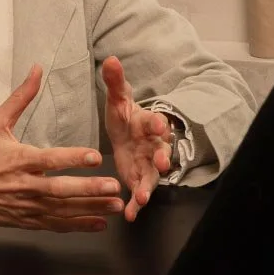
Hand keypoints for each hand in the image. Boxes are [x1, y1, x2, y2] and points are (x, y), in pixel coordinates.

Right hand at [0, 66, 123, 230]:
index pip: (50, 159)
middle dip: (89, 189)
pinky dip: (78, 225)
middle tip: (115, 186)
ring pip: (63, 209)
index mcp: (19, 159)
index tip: (96, 157)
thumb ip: (20, 97)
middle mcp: (25, 185)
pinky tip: (99, 224)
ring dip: (91, 209)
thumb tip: (37, 69)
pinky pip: (56, 224)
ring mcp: (26, 205)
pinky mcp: (26, 220)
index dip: (73, 158)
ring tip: (117, 205)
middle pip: (61, 189)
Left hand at [102, 56, 171, 220]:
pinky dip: (135, 205)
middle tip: (162, 163)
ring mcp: (148, 164)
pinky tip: (129, 215)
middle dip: (162, 158)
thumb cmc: (125, 114)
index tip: (160, 124)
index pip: (155, 121)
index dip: (159, 123)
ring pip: (153, 176)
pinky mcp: (139, 178)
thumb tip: (111, 59)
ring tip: (142, 198)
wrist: (127, 133)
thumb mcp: (118, 98)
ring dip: (149, 187)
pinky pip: (140, 192)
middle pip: (162, 152)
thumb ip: (115, 82)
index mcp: (148, 123)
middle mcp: (153, 145)